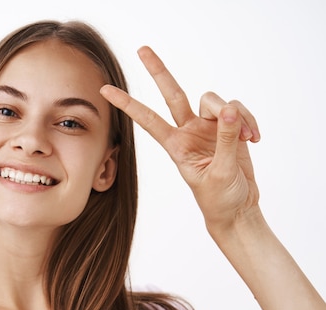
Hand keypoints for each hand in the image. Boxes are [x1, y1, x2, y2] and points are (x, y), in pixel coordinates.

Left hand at [100, 46, 261, 231]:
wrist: (238, 209)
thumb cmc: (220, 199)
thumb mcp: (220, 173)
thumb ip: (226, 141)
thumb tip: (230, 110)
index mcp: (176, 146)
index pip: (147, 120)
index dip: (128, 104)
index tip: (105, 90)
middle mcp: (188, 132)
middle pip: (173, 94)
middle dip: (158, 71)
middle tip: (142, 49)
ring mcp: (208, 128)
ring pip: (216, 101)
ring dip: (237, 115)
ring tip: (249, 138)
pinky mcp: (229, 128)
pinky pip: (238, 110)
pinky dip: (249, 121)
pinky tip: (255, 139)